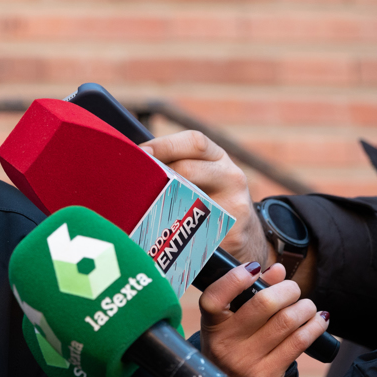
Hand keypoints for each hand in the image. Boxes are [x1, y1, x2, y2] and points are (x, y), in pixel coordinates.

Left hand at [141, 130, 268, 266]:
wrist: (244, 233)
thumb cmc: (207, 197)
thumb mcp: (200, 174)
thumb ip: (174, 164)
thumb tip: (132, 158)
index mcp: (219, 158)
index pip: (195, 142)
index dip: (165, 145)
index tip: (141, 151)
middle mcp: (232, 177)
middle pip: (189, 169)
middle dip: (158, 174)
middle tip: (134, 181)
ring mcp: (235, 206)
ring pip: (190, 200)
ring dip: (162, 203)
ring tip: (142, 205)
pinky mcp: (233, 233)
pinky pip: (196, 231)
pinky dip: (174, 231)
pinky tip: (159, 232)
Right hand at [197, 261, 328, 376]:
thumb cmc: (233, 346)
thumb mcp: (230, 321)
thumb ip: (251, 293)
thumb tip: (279, 270)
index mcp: (212, 324)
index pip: (215, 298)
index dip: (234, 280)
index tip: (254, 268)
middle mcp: (225, 343)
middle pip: (263, 305)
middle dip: (287, 290)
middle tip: (294, 290)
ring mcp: (245, 361)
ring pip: (286, 323)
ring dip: (305, 308)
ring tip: (307, 306)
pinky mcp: (266, 375)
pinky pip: (298, 343)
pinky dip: (314, 327)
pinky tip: (319, 321)